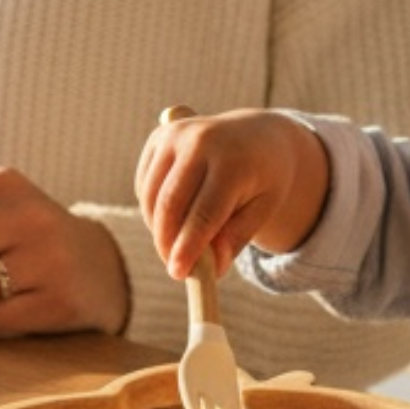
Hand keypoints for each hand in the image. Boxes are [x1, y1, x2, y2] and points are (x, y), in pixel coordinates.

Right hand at [136, 107, 328, 279]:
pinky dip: (152, 209)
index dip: (188, 247)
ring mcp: (175, 135)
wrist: (259, 134)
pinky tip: (174, 217)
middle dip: (167, 243)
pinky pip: (144, 185)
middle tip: (175, 270)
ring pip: (151, 197)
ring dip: (157, 229)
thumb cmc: (264, 178)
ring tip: (178, 244)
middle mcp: (200, 141)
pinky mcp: (159, 138)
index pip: (204, 213)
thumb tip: (214, 268)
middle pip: (170, 205)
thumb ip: (238, 236)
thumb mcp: (264, 208)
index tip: (179, 274)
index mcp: (233, 161)